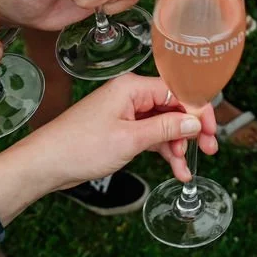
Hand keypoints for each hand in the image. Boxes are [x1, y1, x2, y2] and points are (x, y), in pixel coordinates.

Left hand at [18, 74, 217, 192]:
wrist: (45, 164)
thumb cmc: (79, 147)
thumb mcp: (130, 139)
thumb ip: (166, 129)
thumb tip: (194, 121)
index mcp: (132, 87)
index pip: (178, 91)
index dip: (198, 111)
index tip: (211, 132)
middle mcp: (131, 95)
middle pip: (173, 107)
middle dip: (191, 130)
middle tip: (208, 149)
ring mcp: (125, 112)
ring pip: (164, 124)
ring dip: (177, 145)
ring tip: (185, 169)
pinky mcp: (121, 129)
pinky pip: (150, 135)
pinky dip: (162, 150)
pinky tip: (174, 166)